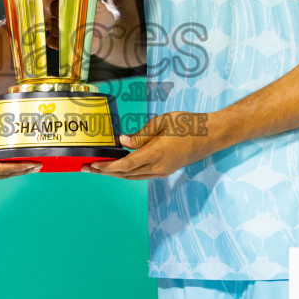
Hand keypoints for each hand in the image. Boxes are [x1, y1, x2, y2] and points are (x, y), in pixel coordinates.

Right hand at [0, 133, 39, 182]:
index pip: (3, 170)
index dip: (20, 168)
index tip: (34, 165)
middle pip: (5, 174)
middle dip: (23, 170)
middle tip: (39, 166)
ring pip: (0, 174)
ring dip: (16, 170)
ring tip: (29, 166)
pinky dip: (5, 168)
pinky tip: (8, 164)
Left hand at [84, 111, 216, 179]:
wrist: (211, 136)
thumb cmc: (188, 124)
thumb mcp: (162, 123)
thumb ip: (141, 135)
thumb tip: (122, 140)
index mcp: (156, 154)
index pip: (126, 165)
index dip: (108, 167)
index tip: (94, 165)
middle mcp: (158, 167)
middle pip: (126, 174)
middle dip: (105, 172)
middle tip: (87, 168)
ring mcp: (162, 171)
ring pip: (133, 176)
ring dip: (115, 174)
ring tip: (98, 169)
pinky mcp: (165, 170)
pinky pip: (141, 174)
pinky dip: (127, 172)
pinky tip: (119, 167)